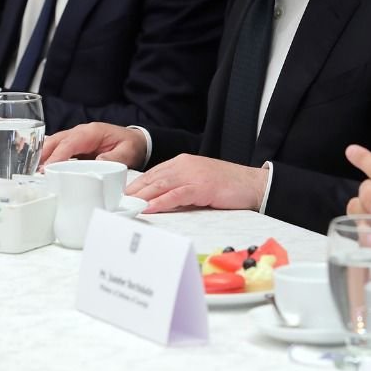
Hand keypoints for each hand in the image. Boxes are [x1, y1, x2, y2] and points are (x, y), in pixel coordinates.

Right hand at [41, 122, 147, 166]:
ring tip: (30, 173)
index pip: (70, 142)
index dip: (58, 155)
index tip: (47, 168)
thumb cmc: (130, 145)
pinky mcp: (73, 147)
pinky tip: (38, 170)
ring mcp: (75, 138)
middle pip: (56, 141)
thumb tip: (98, 163)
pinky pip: (56, 150)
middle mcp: (80, 132)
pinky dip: (46, 158)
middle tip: (33, 173)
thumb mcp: (127, 152)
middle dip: (43, 156)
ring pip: (52, 144)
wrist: (135, 141)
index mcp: (92, 132)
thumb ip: (113, 158)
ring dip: (41, 157)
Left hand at [124, 154, 267, 213]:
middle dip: (133, 191)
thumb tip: (158, 201)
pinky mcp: (202, 186)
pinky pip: (177, 194)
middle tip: (116, 203)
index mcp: (182, 162)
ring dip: (142, 196)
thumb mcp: (198, 182)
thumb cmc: (227, 185)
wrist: (253, 184)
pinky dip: (161, 202)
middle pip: (152, 178)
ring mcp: (193, 174)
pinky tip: (149, 208)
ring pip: (161, 185)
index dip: (136, 185)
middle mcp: (185, 165)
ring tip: (126, 206)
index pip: (153, 173)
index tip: (121, 196)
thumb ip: (179, 187)